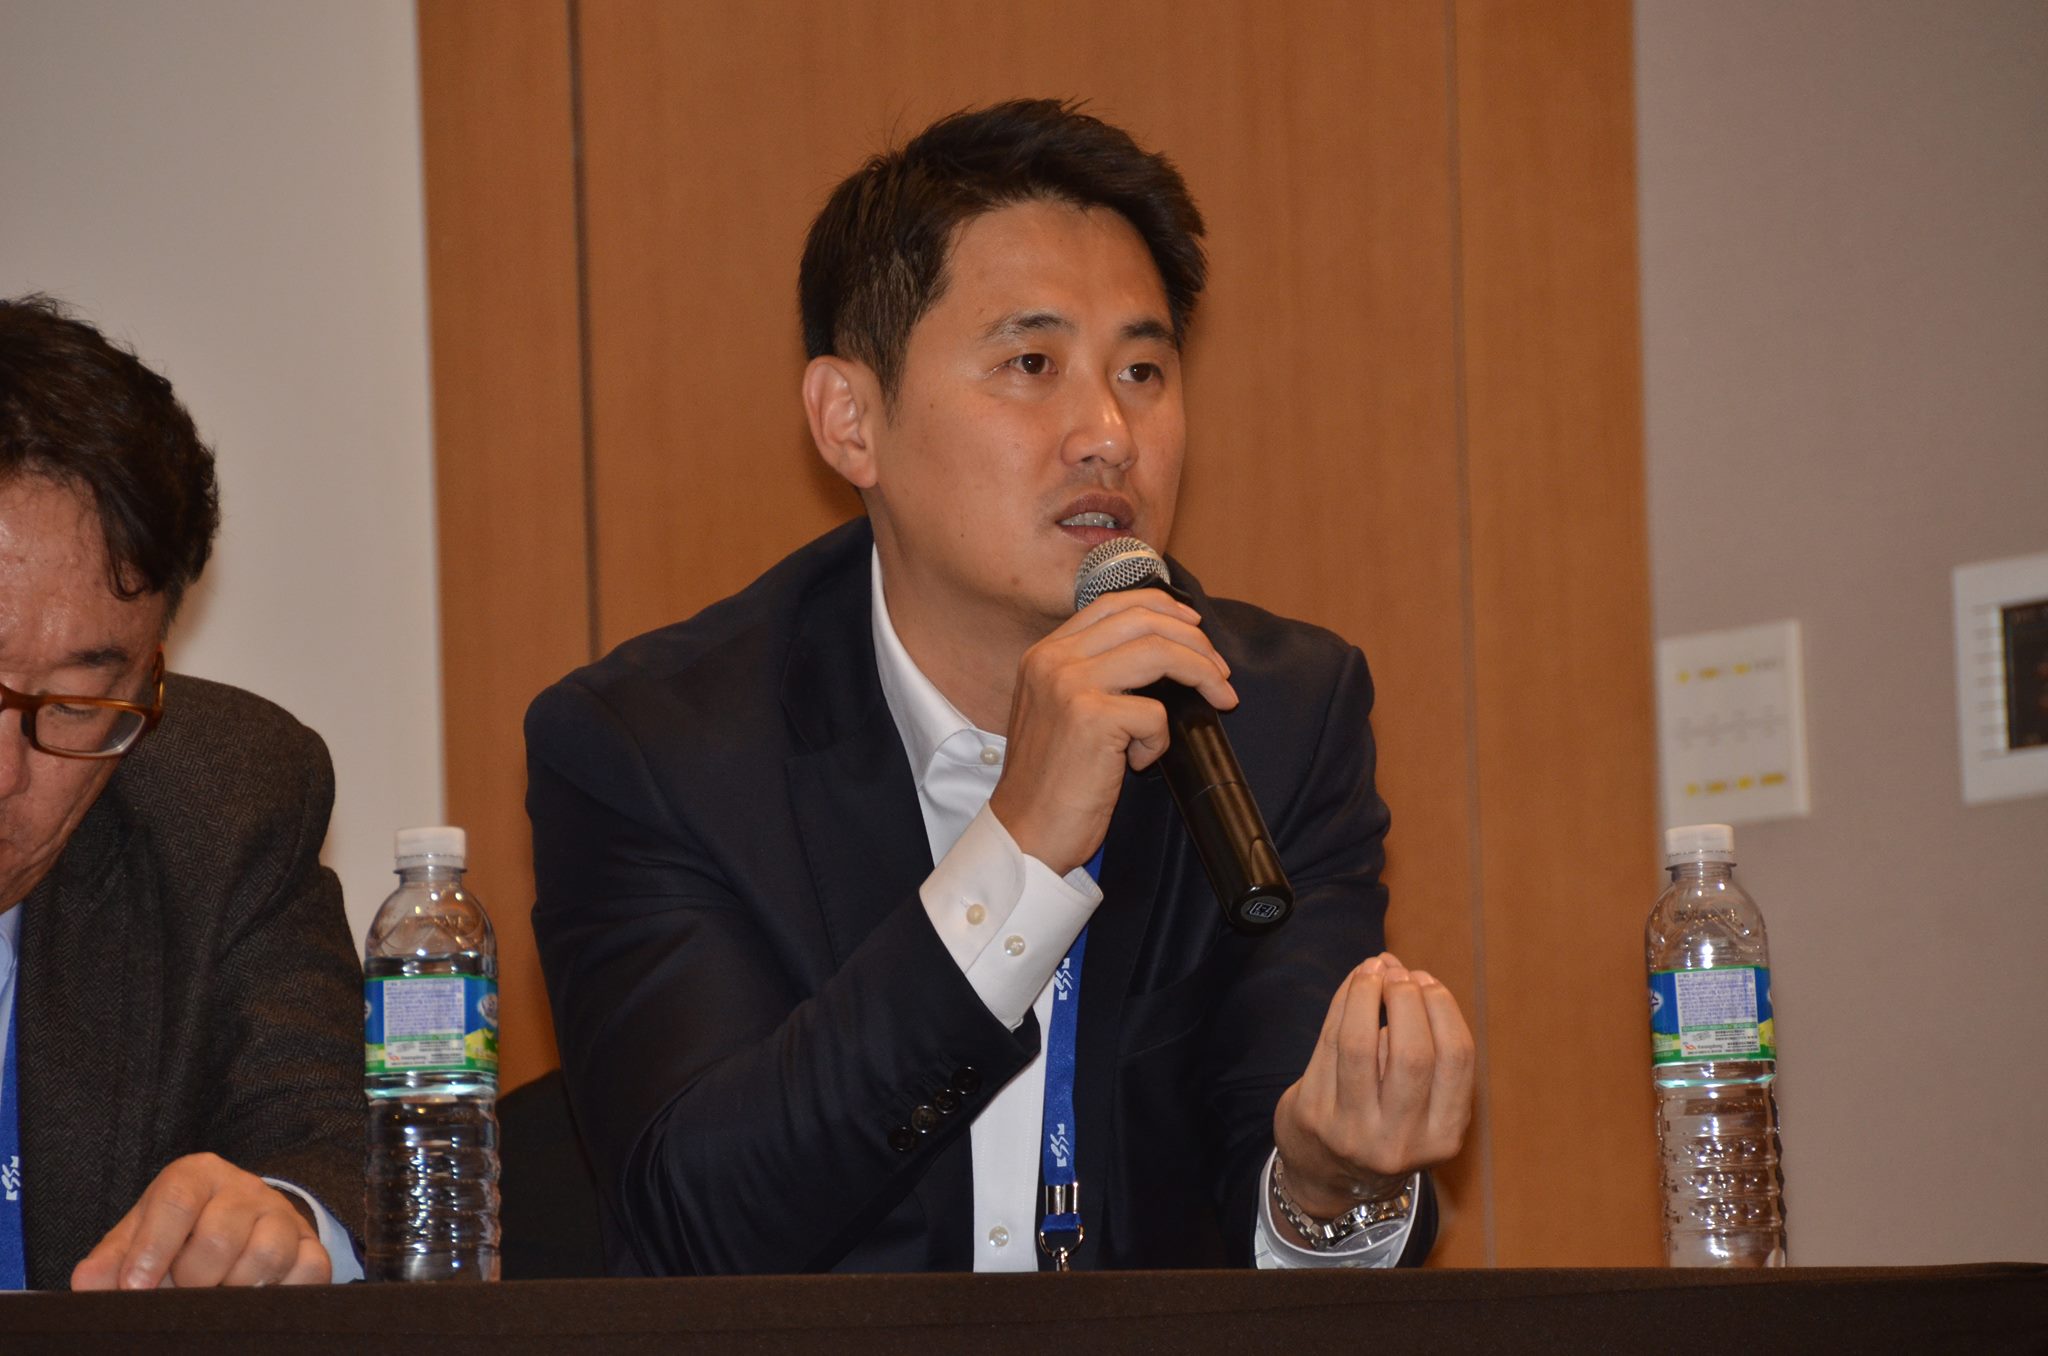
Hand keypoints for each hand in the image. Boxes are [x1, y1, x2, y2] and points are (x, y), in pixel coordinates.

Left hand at [71, 1152, 329, 1289]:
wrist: (239, 1224)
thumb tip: (87, 1284)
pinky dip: (280, 1292)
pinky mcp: (311, 1244)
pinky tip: (255, 1299)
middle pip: (220, 1236)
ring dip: (236, 1289)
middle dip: (193, 1279)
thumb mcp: (141, 1236)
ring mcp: (281, 1215)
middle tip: (182, 1294)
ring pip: (267, 1253)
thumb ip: (112, 1260)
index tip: (135, 1287)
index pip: (176, 1200)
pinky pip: (308, 1268)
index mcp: (197, 1176)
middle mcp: (244, 1189)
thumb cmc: (180, 1234)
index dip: (153, 1246)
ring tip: (218, 1299)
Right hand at [989, 587, 1237, 874]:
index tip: (1194, 629)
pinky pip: (1155, 713)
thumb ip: (1093, 675)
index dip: (1163, 608)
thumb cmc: (1051, 781)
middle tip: (1220, 672)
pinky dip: (1160, 739)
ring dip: (1201, 673)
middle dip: (1195, 641)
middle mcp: (1052, 661)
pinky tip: (1138, 762)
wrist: (1025, 833)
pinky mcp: (1091, 719)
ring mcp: (1069, 686)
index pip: (1112, 603)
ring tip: (1219, 699)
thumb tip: (1160, 652)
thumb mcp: (1059, 711)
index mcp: (1043, 654)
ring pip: (1159, 652)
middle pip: (1142, 620)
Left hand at [1272, 953, 1474, 1222]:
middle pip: (1413, 1053)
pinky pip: (1328, 1045)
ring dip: (1367, 994)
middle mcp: (1400, 1141)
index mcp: (1443, 1137)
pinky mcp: (1314, 1116)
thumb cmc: (1384, 1123)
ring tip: (1372, 970)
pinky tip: (1352, 986)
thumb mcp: (1422, 1106)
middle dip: (1407, 999)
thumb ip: (1425, 1048)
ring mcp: (1353, 1132)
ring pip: (1361, 1045)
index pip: (1456, 1059)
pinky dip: (1342, 1005)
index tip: (1429, 981)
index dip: (1443, 1010)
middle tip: (1400, 974)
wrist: (1326, 1174)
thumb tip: (1406, 971)